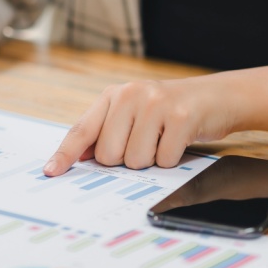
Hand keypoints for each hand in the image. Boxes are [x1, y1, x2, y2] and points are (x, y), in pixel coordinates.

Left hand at [43, 78, 240, 175]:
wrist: (215, 97)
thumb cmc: (168, 111)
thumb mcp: (133, 113)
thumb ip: (106, 131)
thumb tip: (79, 158)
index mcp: (113, 95)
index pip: (82, 129)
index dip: (65, 154)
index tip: (51, 171)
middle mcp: (131, 95)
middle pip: (109, 155)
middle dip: (126, 160)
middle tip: (145, 142)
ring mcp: (156, 104)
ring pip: (136, 161)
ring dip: (151, 160)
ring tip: (163, 139)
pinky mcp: (181, 117)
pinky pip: (163, 160)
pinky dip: (171, 159)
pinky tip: (179, 139)